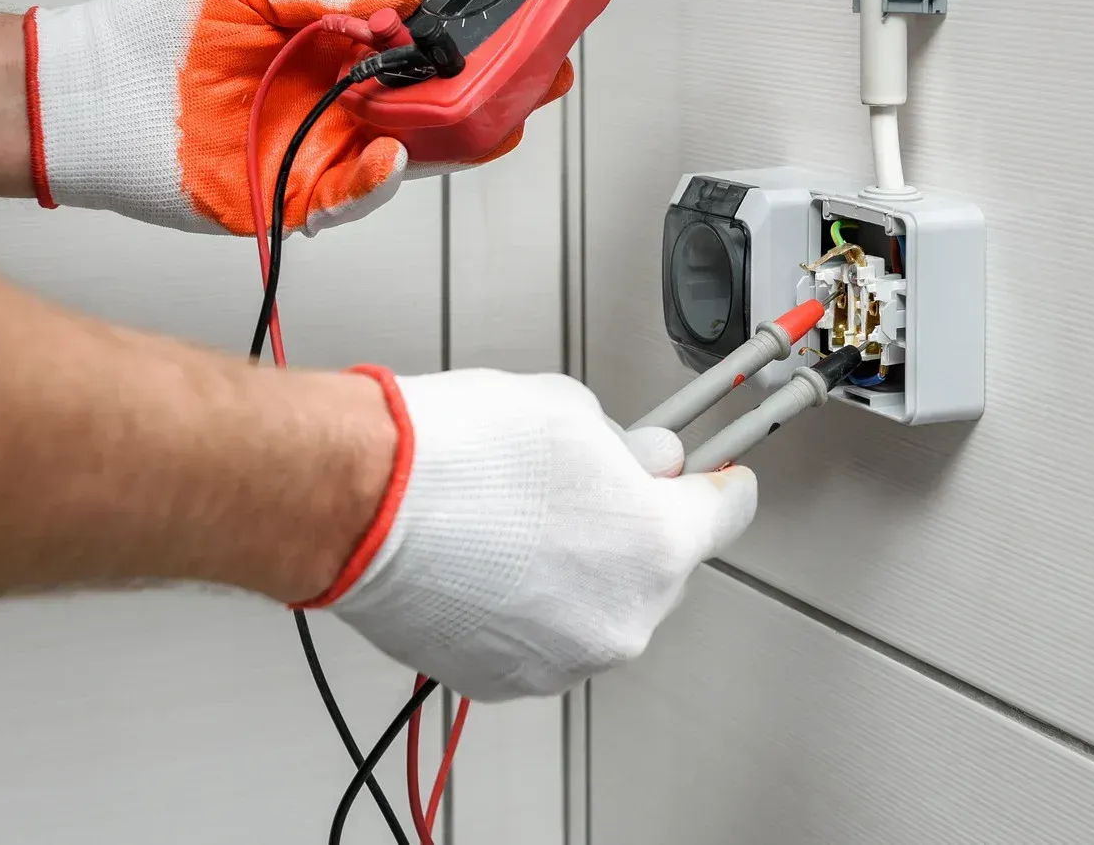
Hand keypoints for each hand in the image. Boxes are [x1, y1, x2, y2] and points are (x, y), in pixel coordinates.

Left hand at [24, 0, 569, 235]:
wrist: (85, 96)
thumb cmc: (151, 28)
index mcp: (334, 44)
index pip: (421, 46)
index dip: (468, 43)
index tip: (510, 31)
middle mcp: (336, 100)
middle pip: (432, 106)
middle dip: (487, 96)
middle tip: (531, 81)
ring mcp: (319, 149)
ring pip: (408, 154)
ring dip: (449, 142)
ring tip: (478, 122)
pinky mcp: (293, 197)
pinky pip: (353, 196)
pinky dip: (380, 181)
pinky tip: (395, 155)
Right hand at [313, 368, 756, 700]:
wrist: (363, 504)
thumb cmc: (457, 454)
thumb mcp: (574, 412)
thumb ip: (630, 448)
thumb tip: (644, 463)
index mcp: (658, 548)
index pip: (729, 514)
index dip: (720, 485)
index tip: (719, 481)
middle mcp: (621, 620)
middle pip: (659, 568)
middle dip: (631, 528)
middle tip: (582, 485)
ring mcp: (561, 659)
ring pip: (597, 609)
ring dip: (578, 573)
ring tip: (516, 521)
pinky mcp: (504, 681)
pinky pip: (542, 638)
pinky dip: (528, 606)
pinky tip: (488, 559)